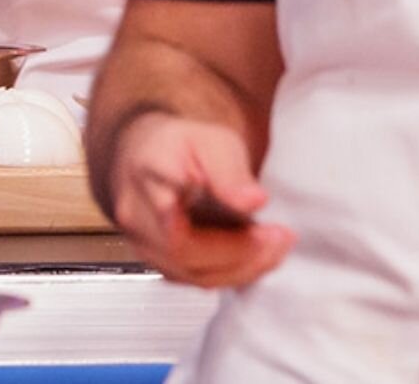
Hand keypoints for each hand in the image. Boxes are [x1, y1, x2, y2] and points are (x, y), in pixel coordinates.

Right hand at [104, 110, 292, 288]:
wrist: (145, 157)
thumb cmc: (177, 147)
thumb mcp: (210, 141)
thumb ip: (230, 171)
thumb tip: (254, 201)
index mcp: (149, 176)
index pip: (171, 214)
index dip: (214, 237)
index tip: (259, 234)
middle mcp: (137, 216)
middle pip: (186, 254)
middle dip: (241, 254)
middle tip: (281, 239)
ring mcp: (142, 244)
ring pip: (190, 274)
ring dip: (240, 268)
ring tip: (275, 248)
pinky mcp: (156, 261)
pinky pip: (193, 278)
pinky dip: (229, 272)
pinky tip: (255, 256)